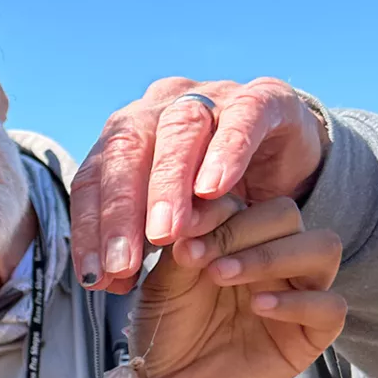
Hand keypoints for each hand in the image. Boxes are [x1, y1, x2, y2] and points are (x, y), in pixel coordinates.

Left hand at [70, 77, 328, 294]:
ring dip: (167, 185)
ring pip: (179, 132)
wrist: (288, 152)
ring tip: (165, 234)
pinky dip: (226, 153)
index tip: (94, 277)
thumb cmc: (215, 190)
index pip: (94, 178)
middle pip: (126, 152)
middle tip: (122, 263)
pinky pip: (242, 118)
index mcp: (129, 133)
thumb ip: (138, 240)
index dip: (89, 228)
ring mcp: (211, 96)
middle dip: (121, 212)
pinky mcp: (264, 98)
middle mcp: (160, 108)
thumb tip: (104, 280)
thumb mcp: (172, 216)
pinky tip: (214, 190)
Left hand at [130, 196, 344, 377]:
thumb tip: (193, 217)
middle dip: (242, 230)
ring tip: (223, 277)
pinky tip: (257, 307)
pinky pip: (331, 306)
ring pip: (323, 248)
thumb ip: (182, 247)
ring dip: (273, 255)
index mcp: (240, 237)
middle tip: (202, 259)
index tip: (180, 230)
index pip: (245, 202)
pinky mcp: (311, 334)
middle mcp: (276, 257)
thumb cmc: (166, 327)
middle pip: (288, 215)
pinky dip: (297, 302)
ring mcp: (299, 292)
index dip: (215, 211)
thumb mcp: (164, 282)